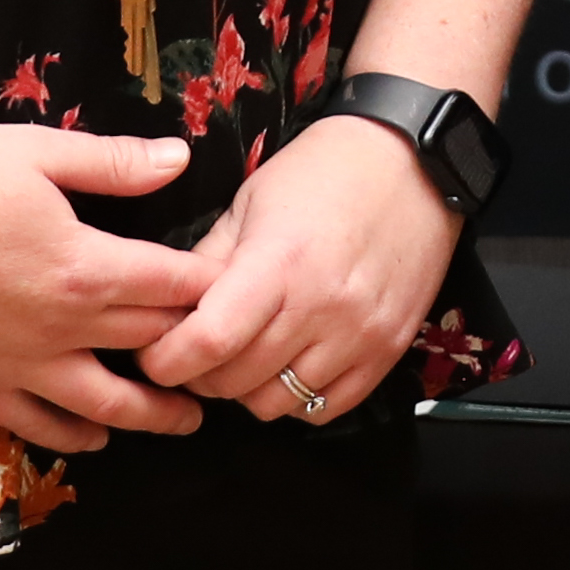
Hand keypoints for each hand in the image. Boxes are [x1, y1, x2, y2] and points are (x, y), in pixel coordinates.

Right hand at [0, 119, 213, 453]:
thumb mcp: (34, 153)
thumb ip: (112, 164)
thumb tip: (180, 159)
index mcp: (86, 266)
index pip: (174, 285)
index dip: (212, 287)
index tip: (240, 289)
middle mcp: (63, 327)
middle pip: (150, 345)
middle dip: (197, 351)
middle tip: (233, 358)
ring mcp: (19, 364)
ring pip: (106, 403)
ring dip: (153, 414)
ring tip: (187, 420)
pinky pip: (36, 423)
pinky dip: (74, 435)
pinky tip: (95, 437)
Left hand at [146, 110, 457, 425]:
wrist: (414, 162)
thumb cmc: (327, 171)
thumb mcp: (251, 201)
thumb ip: (209, 261)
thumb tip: (169, 309)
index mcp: (278, 263)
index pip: (208, 341)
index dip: (167, 360)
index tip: (155, 354)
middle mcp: (321, 307)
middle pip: (236, 380)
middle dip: (200, 374)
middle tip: (196, 351)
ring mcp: (359, 334)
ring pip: (278, 403)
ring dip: (248, 389)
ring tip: (245, 357)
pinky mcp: (388, 351)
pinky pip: (326, 408)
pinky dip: (297, 398)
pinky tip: (289, 365)